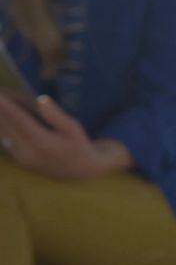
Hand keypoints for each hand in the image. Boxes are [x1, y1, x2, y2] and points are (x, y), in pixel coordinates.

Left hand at [0, 95, 130, 179]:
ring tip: (4, 103)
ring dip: (1, 117)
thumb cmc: (78, 145)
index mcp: (43, 143)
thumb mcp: (73, 129)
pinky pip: (4, 140)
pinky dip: (4, 127)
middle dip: (2, 110)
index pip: (20, 121)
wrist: (79, 171)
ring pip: (3, 133)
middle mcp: (28, 152)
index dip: (8, 107)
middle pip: (8, 126)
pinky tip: (6, 118)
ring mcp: (21, 158)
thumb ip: (56, 115)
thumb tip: (41, 99)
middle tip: (2, 93)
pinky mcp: (18, 161)